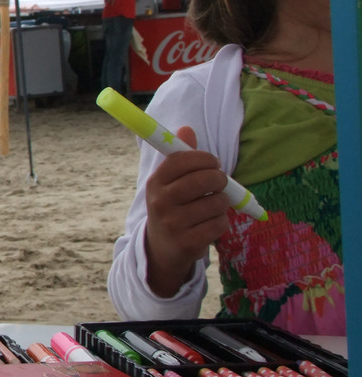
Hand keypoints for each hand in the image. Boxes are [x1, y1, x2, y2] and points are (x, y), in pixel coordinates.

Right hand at [142, 126, 230, 296]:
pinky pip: (219, 224)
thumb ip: (180, 157)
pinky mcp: (187, 243)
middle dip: (219, 179)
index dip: (204, 158)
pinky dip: (221, 223)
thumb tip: (187, 129)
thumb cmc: (172, 207)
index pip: (182, 159)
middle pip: (203, 179)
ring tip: (212, 206)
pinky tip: (210, 224)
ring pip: (216, 203)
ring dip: (221, 203)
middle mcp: (160, 202)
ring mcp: (172, 223)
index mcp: (155, 182)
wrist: (162, 248)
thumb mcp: (169, 183)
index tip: (212, 163)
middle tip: (219, 183)